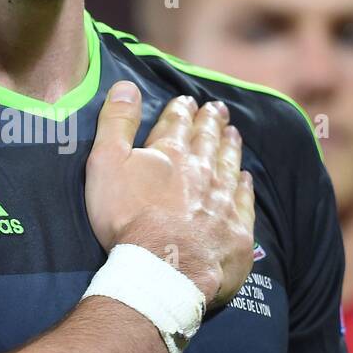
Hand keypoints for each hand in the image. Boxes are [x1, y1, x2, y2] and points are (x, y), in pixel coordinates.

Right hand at [85, 83, 254, 306]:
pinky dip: (244, 187)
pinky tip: (246, 179)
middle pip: (208, 141)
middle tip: (218, 109)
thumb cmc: (128, 218)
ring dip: (230, 147)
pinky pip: (244, 202)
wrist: (164, 267)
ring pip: (229, 166)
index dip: (181, 110)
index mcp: (170, 154)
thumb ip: (116, 123)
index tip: (188, 100)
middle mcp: (202, 172)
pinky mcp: (237, 232)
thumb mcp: (107, 163)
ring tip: (233, 134)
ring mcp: (223, 201)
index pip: (177, 124)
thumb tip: (126, 85)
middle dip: (211, 122)